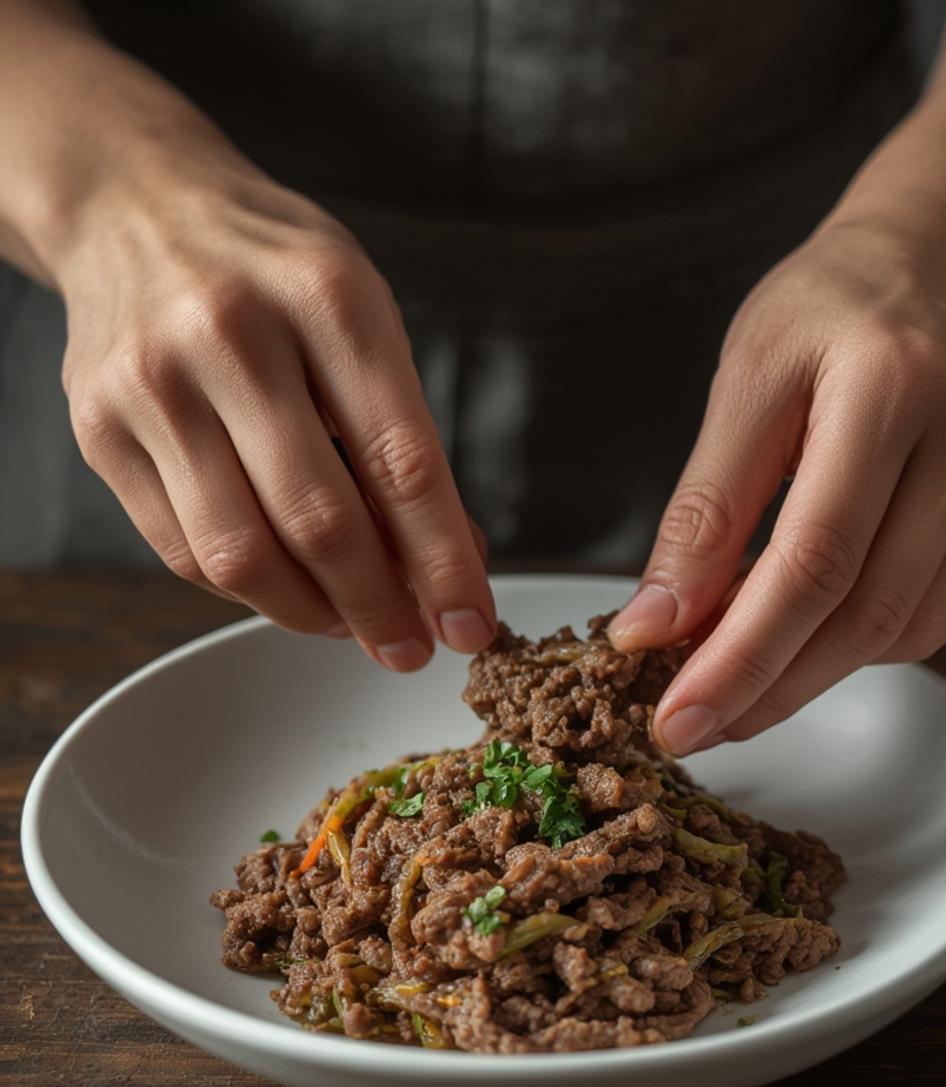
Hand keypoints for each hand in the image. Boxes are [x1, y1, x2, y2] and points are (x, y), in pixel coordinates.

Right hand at [57, 158, 494, 668]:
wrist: (135, 205)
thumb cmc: (273, 272)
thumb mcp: (361, 318)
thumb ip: (403, 436)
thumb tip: (452, 561)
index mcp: (327, 296)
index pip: (403, 461)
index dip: (443, 562)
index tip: (471, 623)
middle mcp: (233, 333)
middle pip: (321, 520)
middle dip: (379, 606)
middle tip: (411, 646)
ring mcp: (154, 383)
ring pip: (243, 554)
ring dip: (311, 614)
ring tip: (350, 624)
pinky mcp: (98, 427)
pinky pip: (185, 551)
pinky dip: (248, 590)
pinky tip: (287, 588)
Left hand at [609, 220, 945, 752]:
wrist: (939, 256)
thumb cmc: (830, 306)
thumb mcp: (745, 379)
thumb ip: (705, 507)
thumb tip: (654, 625)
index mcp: (889, 385)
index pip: (810, 560)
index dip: (738, 654)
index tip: (674, 714)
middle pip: (861, 609)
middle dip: (766, 686)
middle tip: (692, 728)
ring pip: (901, 626)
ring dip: (807, 677)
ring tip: (731, 691)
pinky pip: (933, 612)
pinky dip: (857, 646)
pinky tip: (801, 643)